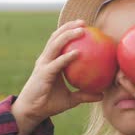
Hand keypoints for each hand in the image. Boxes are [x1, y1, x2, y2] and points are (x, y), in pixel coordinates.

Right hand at [12, 20, 102, 134]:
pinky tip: (78, 52)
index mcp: (50, 62)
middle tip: (84, 22)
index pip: (59, 42)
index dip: (69, 31)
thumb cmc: (49, 104)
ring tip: (82, 30)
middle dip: (69, 27)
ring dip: (68, 35)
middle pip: (56, 37)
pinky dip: (67, 57)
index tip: (85, 26)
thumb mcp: (70, 99)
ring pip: (55, 45)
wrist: (32, 112)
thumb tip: (102, 95)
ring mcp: (43, 65)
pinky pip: (57, 63)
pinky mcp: (43, 74)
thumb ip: (84, 95)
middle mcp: (46, 60)